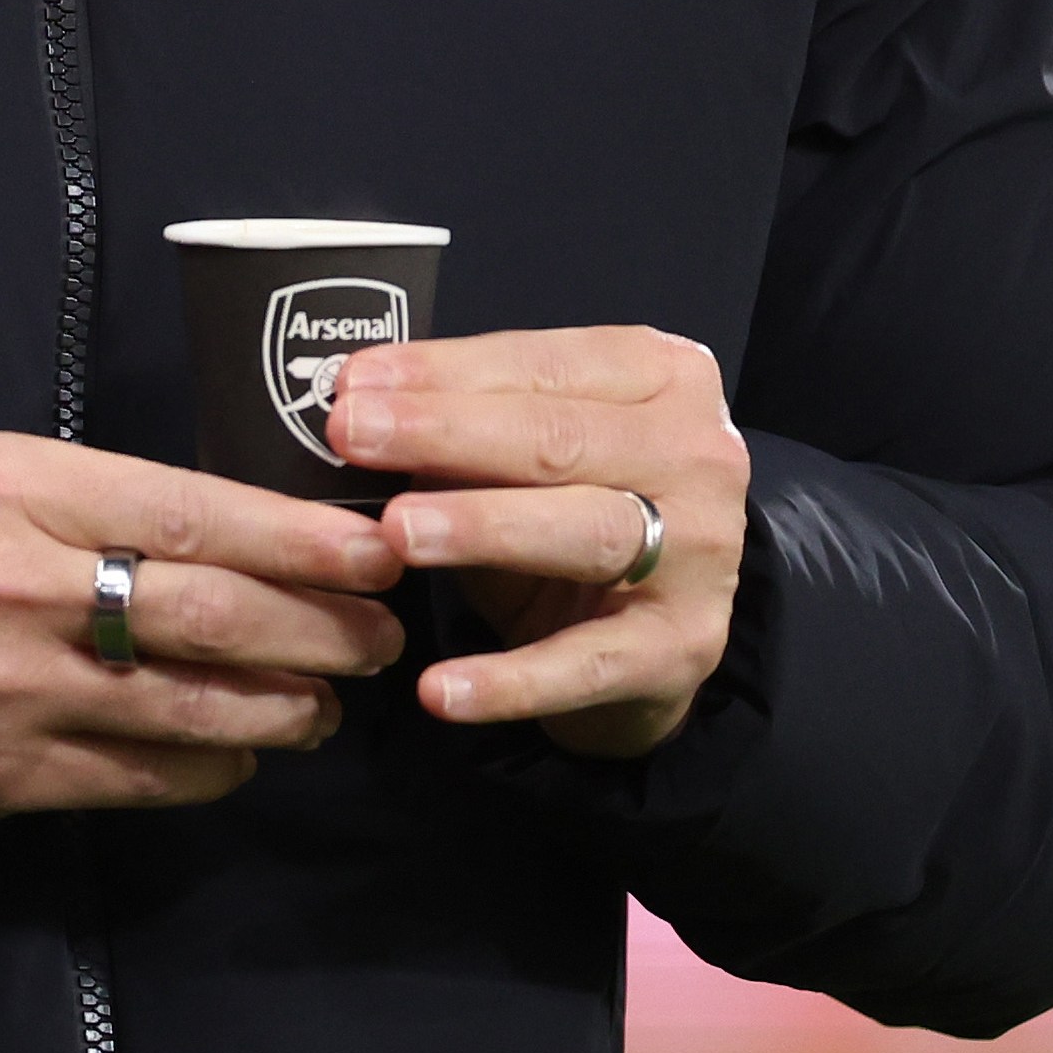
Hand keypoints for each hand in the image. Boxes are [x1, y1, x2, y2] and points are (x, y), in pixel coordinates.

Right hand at [0, 432, 407, 831]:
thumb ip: (84, 496)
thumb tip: (219, 520)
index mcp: (15, 488)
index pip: (192, 510)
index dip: (299, 537)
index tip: (373, 546)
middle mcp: (21, 583)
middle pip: (215, 611)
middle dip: (322, 626)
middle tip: (380, 630)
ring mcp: (15, 688)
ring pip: (197, 706)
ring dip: (287, 706)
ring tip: (331, 699)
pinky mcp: (3, 773)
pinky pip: (145, 779)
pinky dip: (215, 769)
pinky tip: (246, 753)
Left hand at [328, 327, 747, 760]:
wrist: (655, 633)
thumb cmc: (572, 510)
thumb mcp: (527, 455)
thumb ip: (463, 424)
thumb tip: (358, 401)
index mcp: (666, 376)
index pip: (545, 361)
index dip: (444, 371)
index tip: (352, 380)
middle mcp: (701, 456)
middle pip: (559, 439)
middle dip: (444, 433)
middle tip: (350, 434)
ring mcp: (703, 556)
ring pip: (582, 531)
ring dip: (482, 529)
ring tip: (396, 531)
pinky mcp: (683, 649)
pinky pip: (585, 665)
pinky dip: (510, 681)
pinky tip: (439, 690)